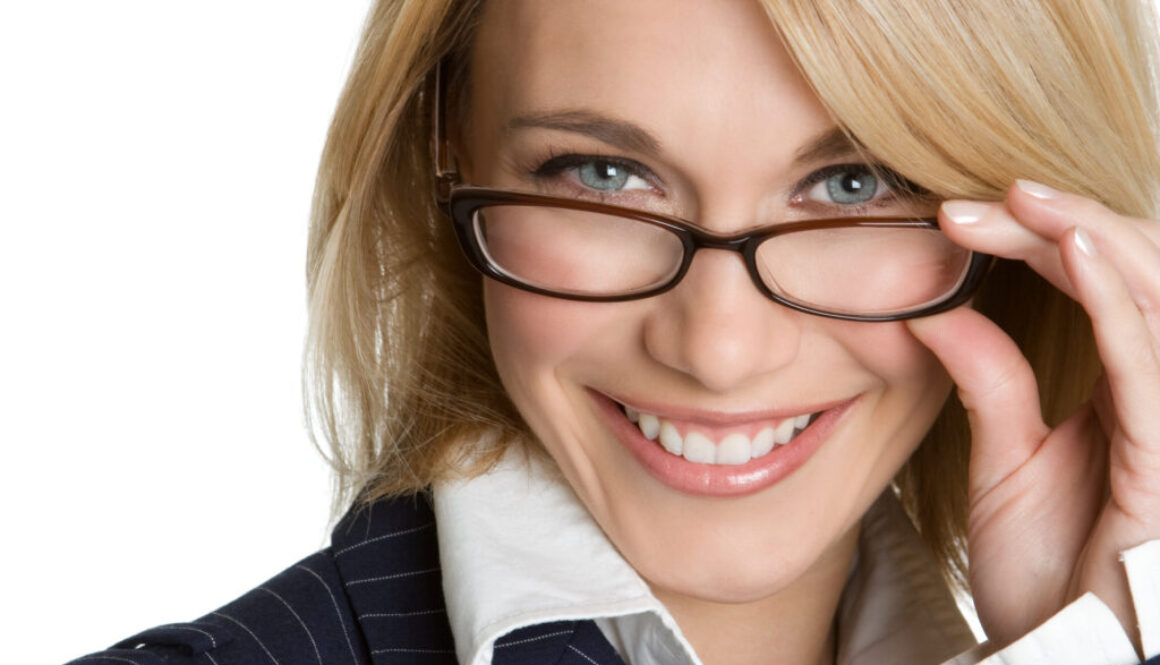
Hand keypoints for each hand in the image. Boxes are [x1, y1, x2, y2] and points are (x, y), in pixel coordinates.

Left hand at [905, 180, 1159, 652]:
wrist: (1062, 650)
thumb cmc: (1051, 569)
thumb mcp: (1008, 460)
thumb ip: (990, 380)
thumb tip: (934, 310)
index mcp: (1128, 390)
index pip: (1098, 284)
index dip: (1039, 239)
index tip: (958, 215)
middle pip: (1134, 273)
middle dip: (1062, 224)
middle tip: (982, 196)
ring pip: (1155, 296)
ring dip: (1089, 238)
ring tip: (1023, 199)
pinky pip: (1148, 362)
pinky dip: (1118, 299)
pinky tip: (1075, 250)